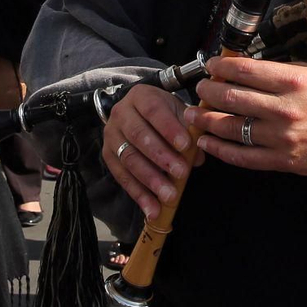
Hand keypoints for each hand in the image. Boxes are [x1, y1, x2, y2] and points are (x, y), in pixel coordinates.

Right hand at [101, 83, 197, 218]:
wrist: (139, 114)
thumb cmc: (165, 115)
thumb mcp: (179, 114)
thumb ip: (190, 131)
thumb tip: (198, 157)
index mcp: (141, 96)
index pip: (154, 110)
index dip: (169, 128)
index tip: (186, 145)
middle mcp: (121, 113)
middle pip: (139, 136)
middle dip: (161, 157)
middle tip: (181, 173)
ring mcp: (111, 136)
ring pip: (129, 159)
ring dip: (151, 180)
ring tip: (169, 196)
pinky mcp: (108, 156)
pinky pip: (122, 178)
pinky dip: (139, 195)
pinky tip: (153, 210)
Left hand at [183, 55, 306, 174]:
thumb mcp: (306, 73)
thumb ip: (274, 72)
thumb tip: (239, 69)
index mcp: (291, 82)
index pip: (245, 71)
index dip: (221, 67)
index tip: (211, 66)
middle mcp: (284, 109)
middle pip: (232, 99)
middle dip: (208, 92)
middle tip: (200, 89)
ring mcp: (281, 137)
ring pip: (232, 129)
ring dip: (206, 121)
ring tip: (193, 115)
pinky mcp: (281, 160)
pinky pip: (243, 157)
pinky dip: (220, 150)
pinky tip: (206, 142)